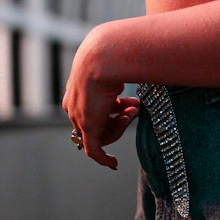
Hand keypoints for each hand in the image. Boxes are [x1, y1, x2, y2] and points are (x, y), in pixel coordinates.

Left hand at [62, 29, 137, 168]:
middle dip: (120, 117)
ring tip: (134, 112)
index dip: (115, 109)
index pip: (95, 108)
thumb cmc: (113, 55)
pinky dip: (104, 159)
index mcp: (77, 90)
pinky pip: (94, 151)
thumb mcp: (115, 63)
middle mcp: (75, 105)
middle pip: (99, 122)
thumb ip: (124, 67)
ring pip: (102, 133)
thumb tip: (145, 56)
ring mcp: (80, 117)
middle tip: (135, 108)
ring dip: (122, 126)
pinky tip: (114, 164)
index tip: (129, 108)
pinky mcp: (88, 127)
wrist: (103, 57)